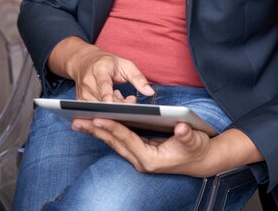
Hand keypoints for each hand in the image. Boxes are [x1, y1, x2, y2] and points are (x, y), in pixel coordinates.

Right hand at [48, 37, 154, 101]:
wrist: (84, 61)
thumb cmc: (107, 63)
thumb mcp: (125, 64)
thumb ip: (138, 78)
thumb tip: (150, 93)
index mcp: (99, 69)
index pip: (103, 84)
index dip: (107, 95)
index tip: (110, 103)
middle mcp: (88, 82)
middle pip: (103, 100)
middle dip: (119, 105)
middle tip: (131, 99)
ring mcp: (82, 93)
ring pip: (100, 109)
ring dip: (114, 107)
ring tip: (121, 96)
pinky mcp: (80, 102)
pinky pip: (95, 111)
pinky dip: (106, 109)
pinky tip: (112, 100)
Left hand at [72, 118, 214, 176]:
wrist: (201, 161)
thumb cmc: (196, 149)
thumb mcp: (194, 141)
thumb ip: (186, 134)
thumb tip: (181, 128)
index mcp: (151, 159)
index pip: (127, 140)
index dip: (112, 128)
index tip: (97, 118)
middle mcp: (141, 160)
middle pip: (114, 142)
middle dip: (95, 131)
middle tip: (76, 121)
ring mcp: (139, 157)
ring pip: (113, 142)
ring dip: (97, 131)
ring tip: (79, 121)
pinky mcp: (139, 151)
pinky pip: (119, 140)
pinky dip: (107, 131)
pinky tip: (97, 123)